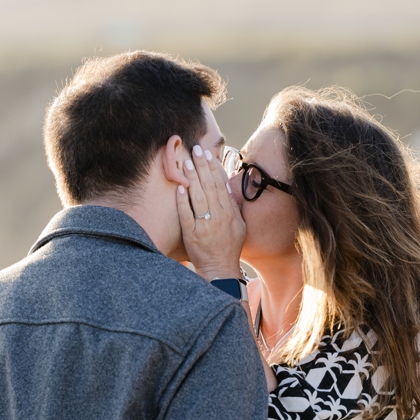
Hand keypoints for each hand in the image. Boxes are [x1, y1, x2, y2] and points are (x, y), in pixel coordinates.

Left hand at [175, 145, 244, 281]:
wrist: (220, 269)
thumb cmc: (229, 247)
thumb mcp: (239, 226)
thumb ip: (233, 206)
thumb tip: (225, 186)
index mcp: (229, 213)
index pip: (220, 185)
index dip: (213, 168)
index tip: (208, 154)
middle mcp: (218, 217)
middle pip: (209, 186)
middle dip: (202, 166)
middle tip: (195, 149)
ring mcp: (204, 225)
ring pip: (198, 197)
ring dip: (192, 179)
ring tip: (187, 163)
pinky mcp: (192, 234)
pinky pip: (186, 214)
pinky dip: (183, 201)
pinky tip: (179, 188)